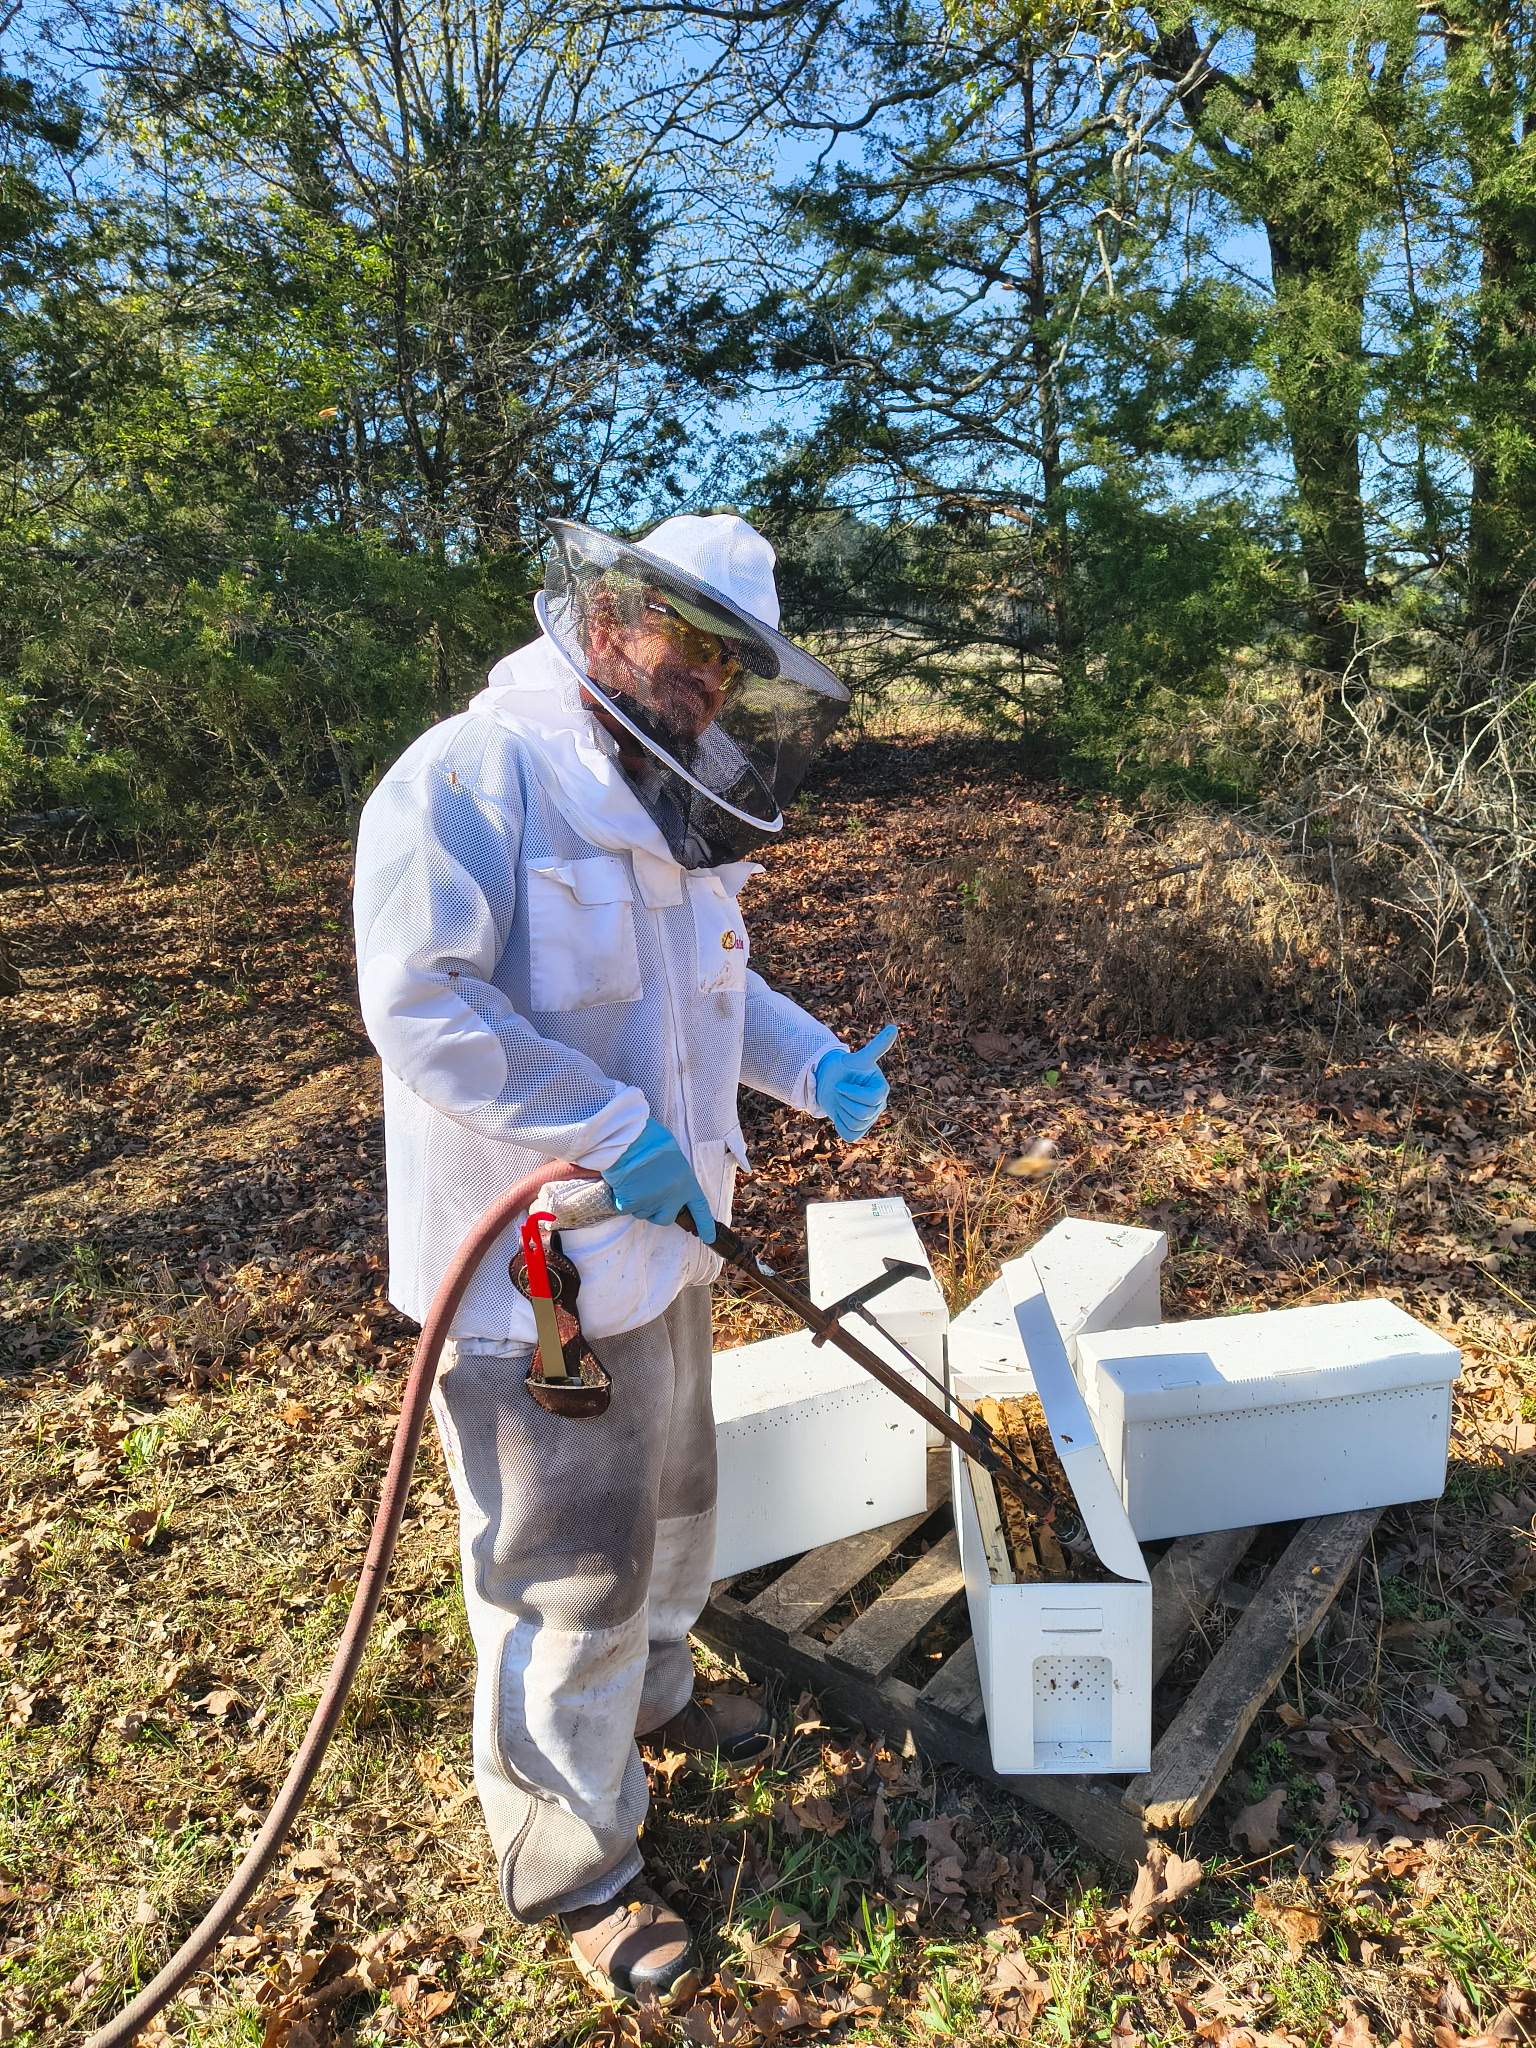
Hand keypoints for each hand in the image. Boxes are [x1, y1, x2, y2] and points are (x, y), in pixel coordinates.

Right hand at [602, 1118, 716, 1241]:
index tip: (709, 1238)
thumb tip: (666, 1186)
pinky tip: (622, 1183)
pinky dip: (621, 1199)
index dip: (705, 1224)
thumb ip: (674, 1176)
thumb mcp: (672, 1155)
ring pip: (643, 1213)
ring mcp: (651, 1202)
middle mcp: (672, 1197)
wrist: (628, 1139)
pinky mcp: (631, 1203)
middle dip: (656, 1211)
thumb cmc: (650, 1139)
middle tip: (647, 1192)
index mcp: (686, 1182)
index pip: (700, 1208)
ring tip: (633, 1180)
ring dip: (637, 1202)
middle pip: (665, 1218)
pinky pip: (625, 1208)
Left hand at [814, 1023, 896, 1140]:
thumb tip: (893, 1028)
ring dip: (841, 1112)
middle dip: (844, 1101)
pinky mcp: (858, 1131)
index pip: (870, 1099)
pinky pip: (849, 1134)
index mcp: (882, 1089)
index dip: (851, 1093)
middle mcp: (880, 1106)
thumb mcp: (857, 1059)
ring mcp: (870, 1120)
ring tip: (840, 1101)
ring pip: (855, 1124)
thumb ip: (876, 1047)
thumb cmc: (844, 1069)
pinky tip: (840, 1113)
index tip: (841, 1084)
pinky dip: (840, 1124)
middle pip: (862, 1113)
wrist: (828, 1082)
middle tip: (840, 1091)